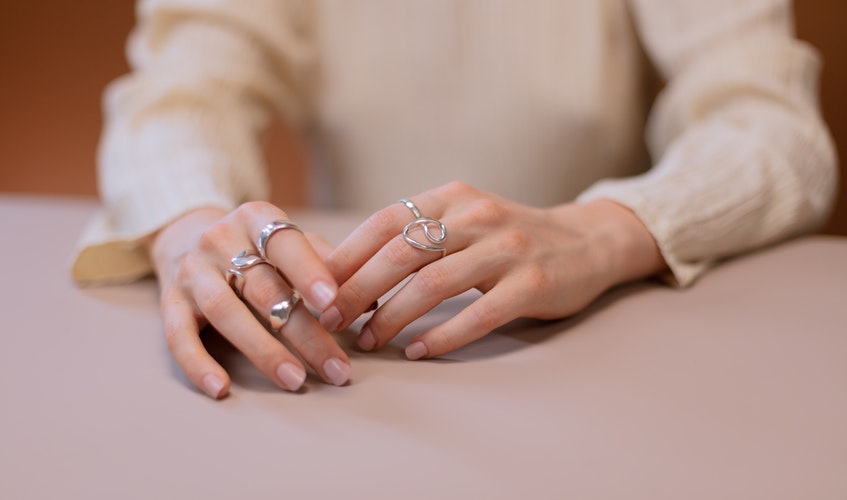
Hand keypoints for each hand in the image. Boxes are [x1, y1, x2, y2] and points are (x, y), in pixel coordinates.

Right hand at [147, 202, 350, 398]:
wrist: (185, 234)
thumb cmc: (256, 246)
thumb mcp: (287, 241)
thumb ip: (325, 263)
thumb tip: (369, 301)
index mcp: (255, 218)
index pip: (285, 243)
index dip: (309, 271)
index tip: (333, 301)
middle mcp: (219, 240)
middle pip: (264, 288)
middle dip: (304, 331)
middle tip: (337, 367)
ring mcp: (192, 271)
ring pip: (226, 312)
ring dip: (262, 350)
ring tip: (294, 380)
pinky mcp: (169, 302)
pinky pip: (178, 336)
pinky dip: (198, 364)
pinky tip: (221, 389)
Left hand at [320, 181, 665, 358]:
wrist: (586, 242)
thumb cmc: (509, 238)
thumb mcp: (464, 221)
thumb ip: (418, 236)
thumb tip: (347, 271)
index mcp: (452, 198)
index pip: (384, 222)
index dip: (345, 255)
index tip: (315, 287)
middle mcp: (476, 215)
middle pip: (401, 253)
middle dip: (357, 290)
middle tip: (330, 320)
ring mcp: (506, 248)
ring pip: (433, 283)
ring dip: (392, 316)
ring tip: (369, 341)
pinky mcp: (531, 282)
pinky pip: (477, 313)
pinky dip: (441, 335)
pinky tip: (418, 352)